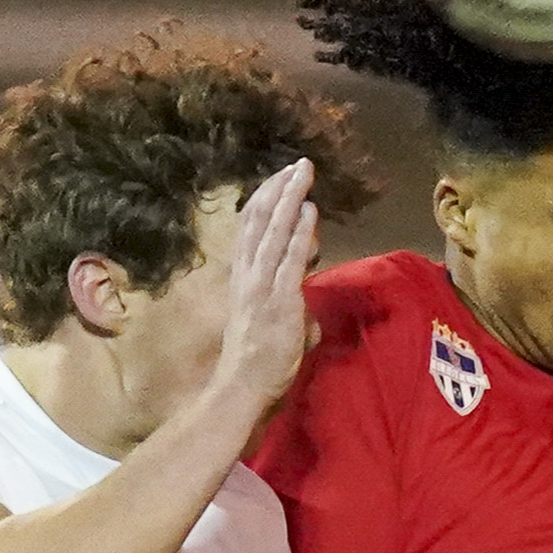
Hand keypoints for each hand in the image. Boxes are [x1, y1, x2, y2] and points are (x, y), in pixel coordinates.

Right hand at [215, 159, 319, 420]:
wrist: (243, 387)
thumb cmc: (257, 365)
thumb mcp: (273, 330)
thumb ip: (291, 316)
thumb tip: (308, 319)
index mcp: (243, 279)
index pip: (251, 229)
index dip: (265, 201)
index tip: (280, 181)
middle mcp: (248, 275)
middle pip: (261, 220)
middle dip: (280, 189)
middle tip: (297, 165)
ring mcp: (263, 285)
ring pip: (275, 230)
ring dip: (291, 198)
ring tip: (304, 173)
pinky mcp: (280, 299)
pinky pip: (290, 258)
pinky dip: (301, 232)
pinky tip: (310, 210)